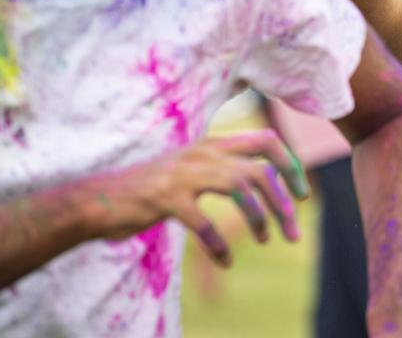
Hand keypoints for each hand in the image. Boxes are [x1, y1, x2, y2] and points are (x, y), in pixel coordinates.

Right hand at [88, 129, 307, 266]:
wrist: (99, 199)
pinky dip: (220, 246)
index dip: (291, 164)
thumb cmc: (150, 188)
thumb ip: (222, 166)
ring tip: (269, 241)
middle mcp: (203, 153)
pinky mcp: (166, 198)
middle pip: (262, 168)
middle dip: (285, 200)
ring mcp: (185, 173)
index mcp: (213, 144)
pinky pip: (205, 223)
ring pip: (241, 187)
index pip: (267, 140)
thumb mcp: (192, 167)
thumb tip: (263, 177)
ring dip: (261, 219)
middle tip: (293, 230)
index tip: (302, 193)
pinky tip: (226, 262)